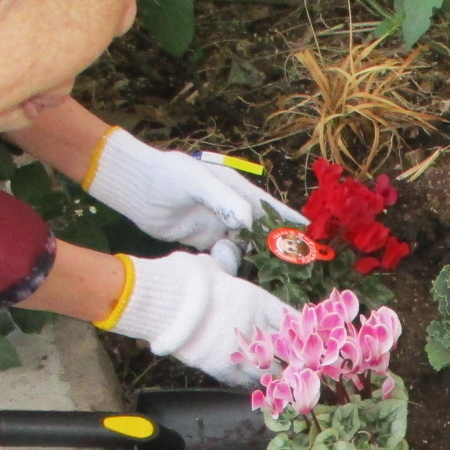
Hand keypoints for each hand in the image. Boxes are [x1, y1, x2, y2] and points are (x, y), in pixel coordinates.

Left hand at [85, 129, 307, 258]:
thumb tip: (249, 220)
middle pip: (264, 234)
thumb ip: (222, 200)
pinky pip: (225, 259)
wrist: (135, 188)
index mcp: (238, 192)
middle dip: (276, 252)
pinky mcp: (205, 242)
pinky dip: (230, 267)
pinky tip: (231, 274)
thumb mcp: (195, 182)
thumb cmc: (167, 176)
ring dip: (249, 262)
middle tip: (293, 272)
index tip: (313, 242)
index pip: (272, 209)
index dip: (293, 225)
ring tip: (255, 274)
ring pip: (246, 250)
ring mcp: (220, 227)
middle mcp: (234, 210)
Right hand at [107, 252, 287, 384]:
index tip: (308, 332)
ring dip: (273, 372)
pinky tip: (252, 383)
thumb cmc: (189, 280)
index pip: (289, 317)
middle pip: (283, 348)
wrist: (170, 302)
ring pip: (266, 369)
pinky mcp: (221, 367)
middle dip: (292, 356)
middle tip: (300, 363)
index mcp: (256, 301)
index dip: (300, 326)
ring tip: (281, 377)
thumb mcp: (209, 268)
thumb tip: (210, 268)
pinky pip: (241, 380)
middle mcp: (254, 327)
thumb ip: (217, 272)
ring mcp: (239, 350)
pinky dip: (247, 381)